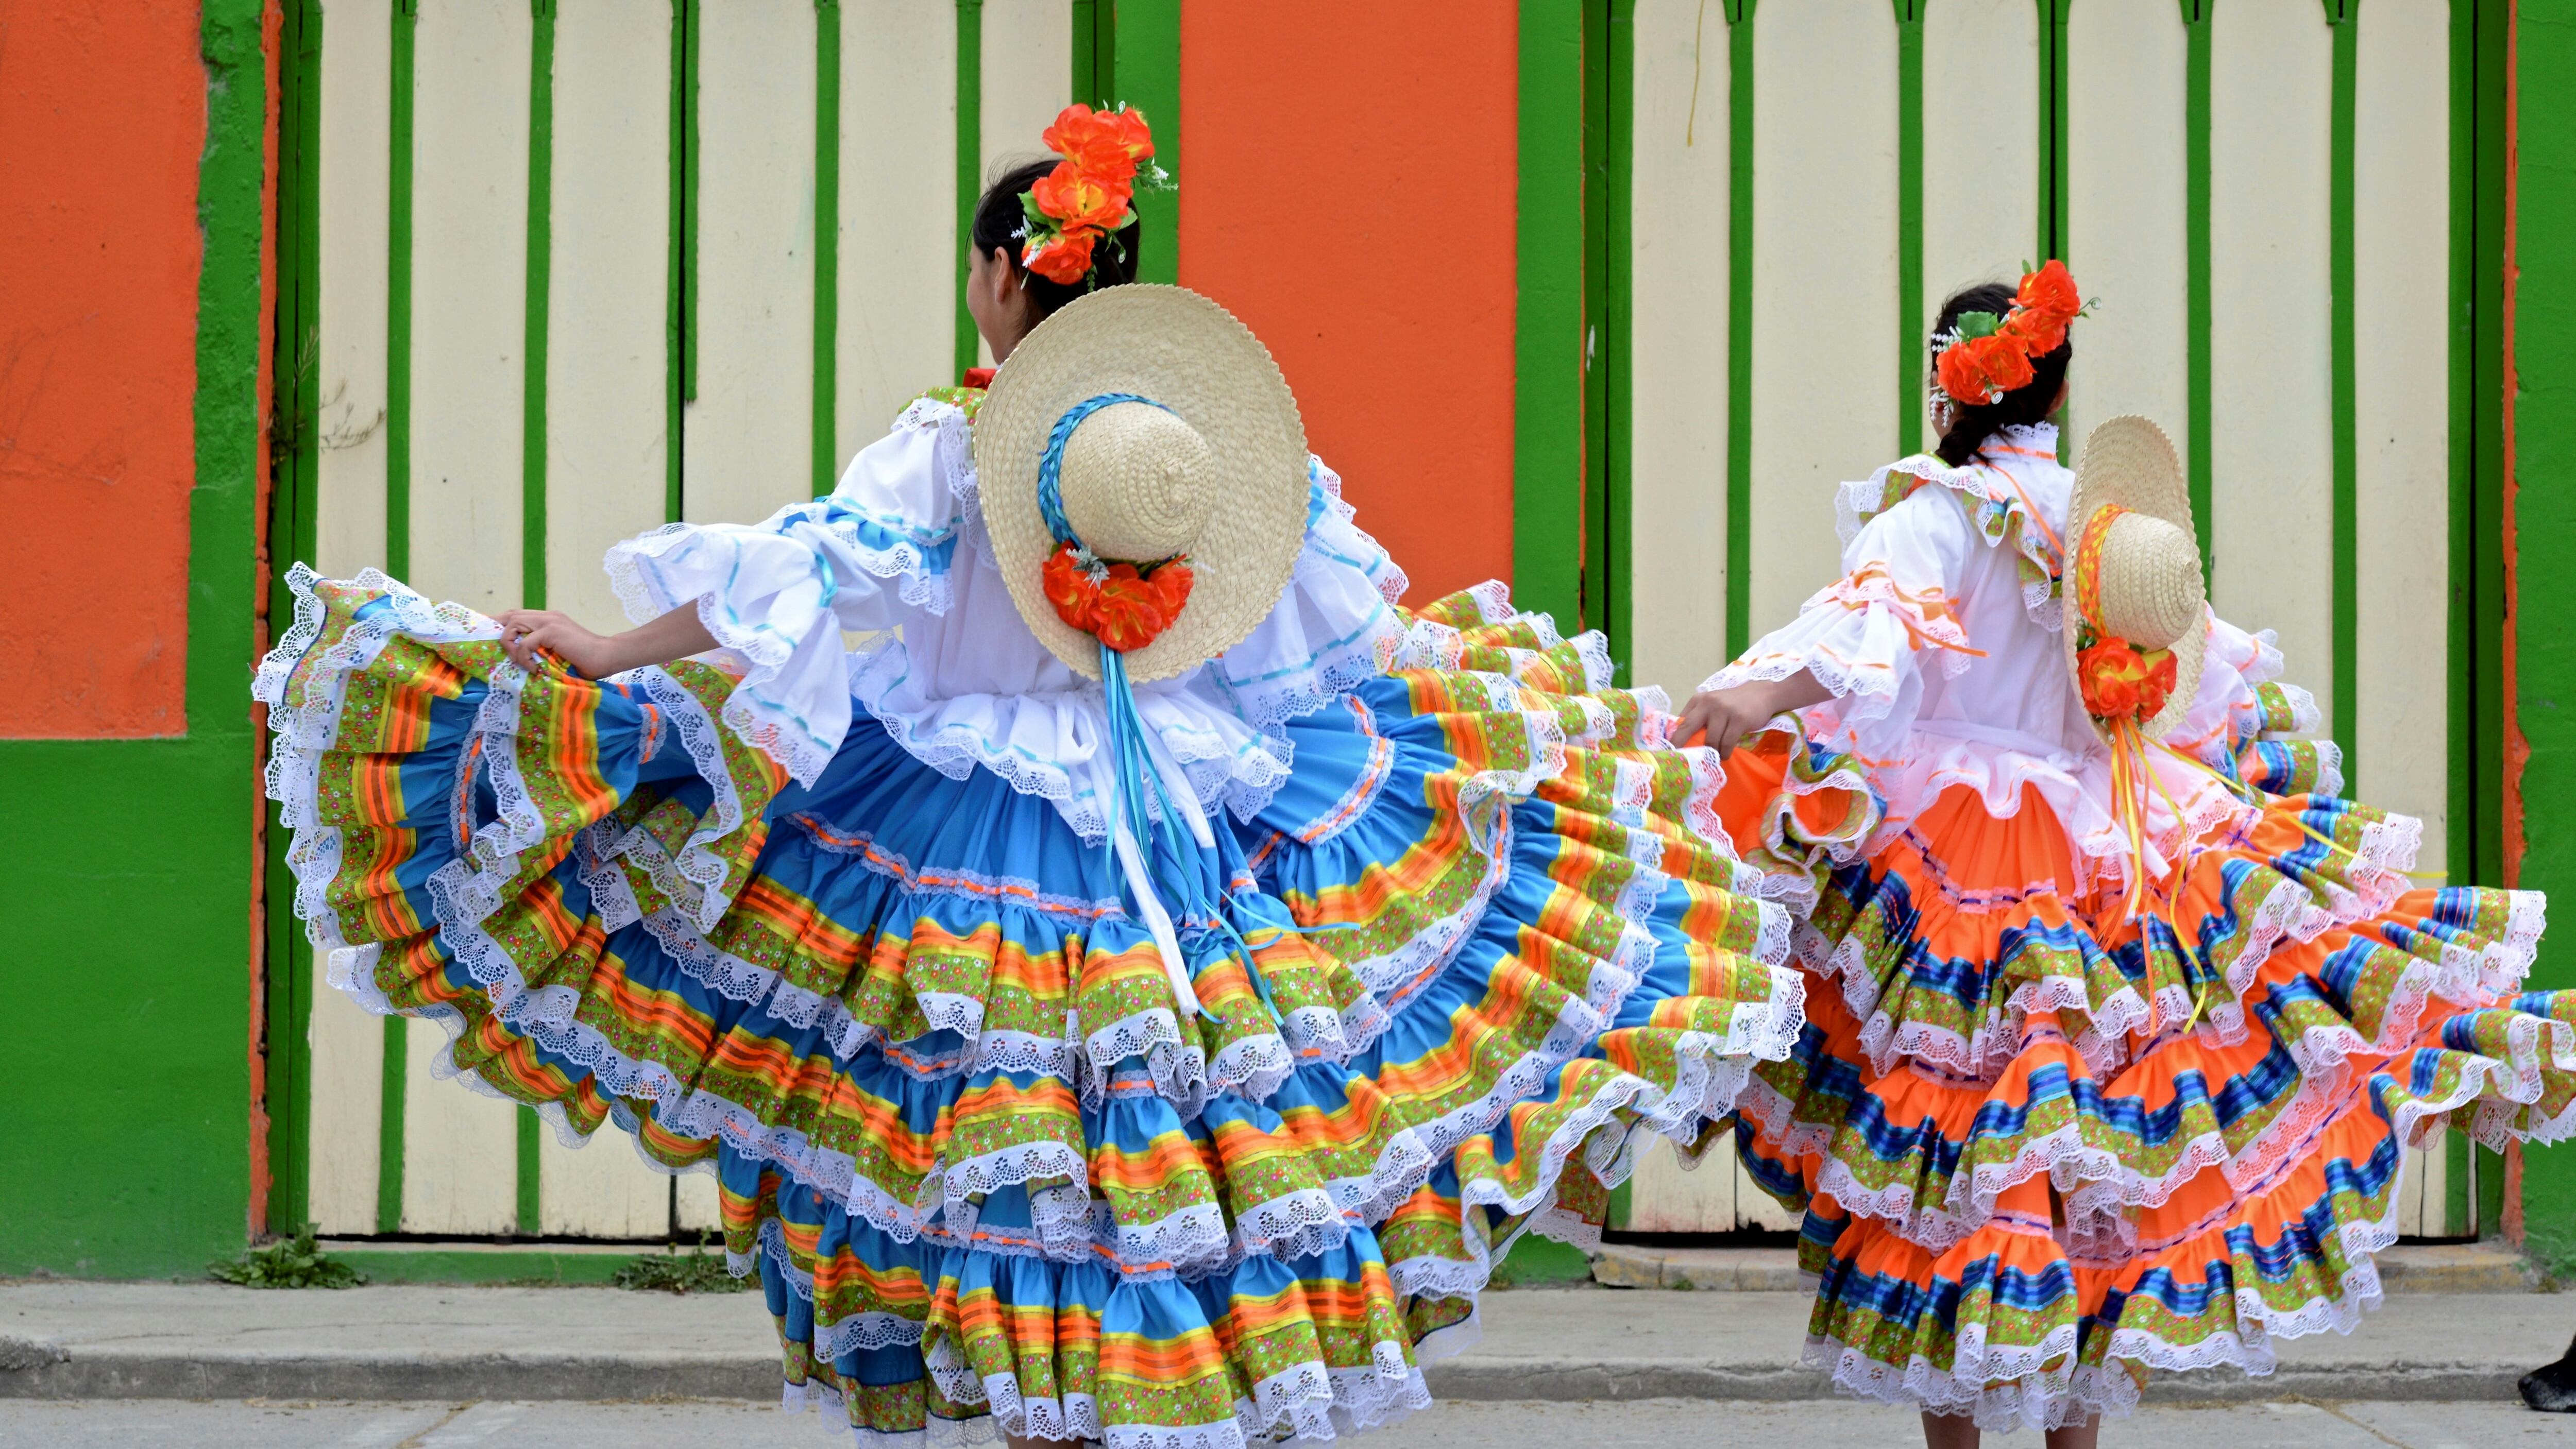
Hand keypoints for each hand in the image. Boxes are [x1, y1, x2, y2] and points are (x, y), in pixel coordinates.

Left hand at [491, 609, 622, 678]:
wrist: (607, 656)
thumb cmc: (586, 660)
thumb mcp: (558, 652)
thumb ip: (542, 649)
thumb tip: (522, 659)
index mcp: (549, 620)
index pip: (518, 615)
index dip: (501, 622)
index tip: (489, 634)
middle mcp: (548, 616)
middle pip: (511, 614)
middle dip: (497, 629)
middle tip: (491, 647)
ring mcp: (550, 622)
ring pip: (514, 624)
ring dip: (511, 645)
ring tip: (520, 662)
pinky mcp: (552, 631)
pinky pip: (526, 643)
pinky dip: (524, 657)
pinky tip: (535, 668)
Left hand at [1671, 672, 1831, 749]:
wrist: (1761, 694)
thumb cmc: (1732, 704)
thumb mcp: (1712, 705)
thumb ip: (1698, 718)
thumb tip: (1681, 741)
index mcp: (1698, 700)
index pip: (1680, 721)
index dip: (1673, 739)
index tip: (1669, 753)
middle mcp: (1708, 703)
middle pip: (1688, 728)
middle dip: (1682, 746)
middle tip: (1683, 761)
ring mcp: (1724, 710)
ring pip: (1711, 740)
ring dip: (1712, 753)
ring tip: (1715, 758)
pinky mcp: (1739, 719)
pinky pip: (1727, 743)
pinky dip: (1725, 752)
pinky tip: (1725, 755)